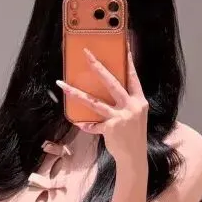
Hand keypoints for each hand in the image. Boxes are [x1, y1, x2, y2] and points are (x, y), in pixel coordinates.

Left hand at [57, 44, 147, 171]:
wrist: (134, 157)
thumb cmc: (132, 134)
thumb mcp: (135, 115)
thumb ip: (126, 101)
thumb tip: (109, 87)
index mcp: (139, 100)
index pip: (133, 76)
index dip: (128, 60)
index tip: (123, 44)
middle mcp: (132, 106)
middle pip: (112, 83)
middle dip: (98, 67)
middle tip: (86, 54)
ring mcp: (121, 118)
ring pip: (94, 102)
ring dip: (76, 93)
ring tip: (62, 85)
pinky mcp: (111, 129)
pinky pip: (93, 124)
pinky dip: (86, 124)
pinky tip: (79, 123)